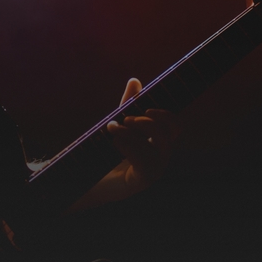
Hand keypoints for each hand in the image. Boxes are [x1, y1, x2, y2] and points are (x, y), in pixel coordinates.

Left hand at [105, 78, 179, 194]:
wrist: (86, 181)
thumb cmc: (104, 153)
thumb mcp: (118, 125)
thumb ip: (128, 105)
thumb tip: (135, 80)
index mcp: (157, 143)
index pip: (175, 127)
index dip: (166, 115)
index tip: (147, 108)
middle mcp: (159, 157)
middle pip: (169, 134)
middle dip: (148, 122)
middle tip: (126, 118)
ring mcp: (153, 171)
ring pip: (158, 148)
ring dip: (134, 132)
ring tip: (113, 128)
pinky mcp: (141, 182)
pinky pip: (146, 162)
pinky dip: (130, 147)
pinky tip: (116, 142)